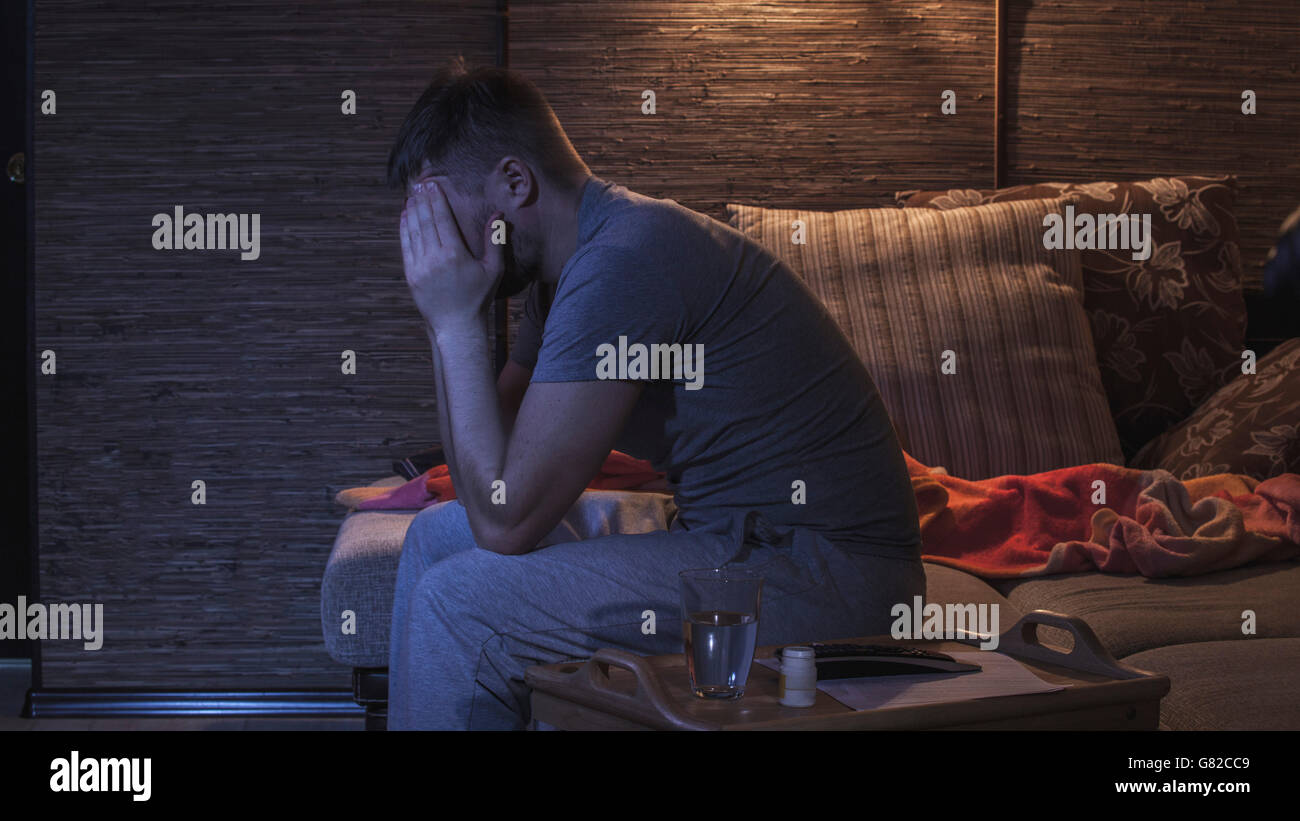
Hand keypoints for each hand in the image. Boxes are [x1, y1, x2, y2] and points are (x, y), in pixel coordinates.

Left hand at [399, 181, 504, 331]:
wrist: (456, 325)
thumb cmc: (478, 297)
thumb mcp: (493, 269)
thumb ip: (494, 240)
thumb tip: (497, 214)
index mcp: (456, 254)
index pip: (443, 219)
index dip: (436, 200)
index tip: (432, 185)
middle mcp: (435, 258)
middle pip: (426, 221)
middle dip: (423, 200)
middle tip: (420, 184)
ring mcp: (420, 267)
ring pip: (414, 231)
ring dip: (412, 210)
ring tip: (412, 195)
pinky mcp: (411, 275)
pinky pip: (405, 246)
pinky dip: (404, 229)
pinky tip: (405, 216)